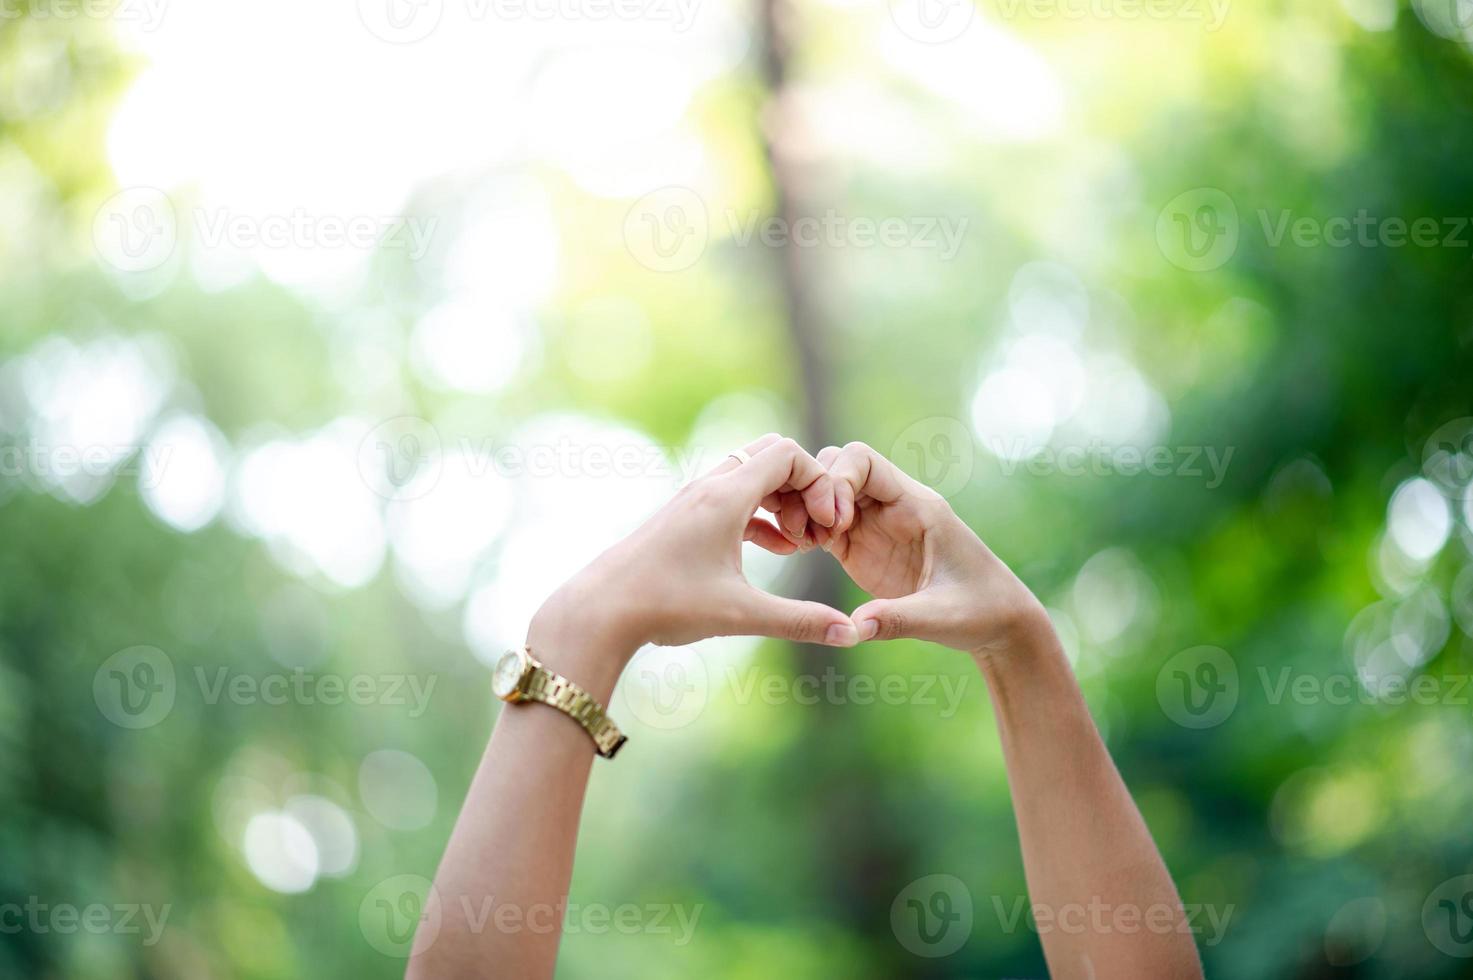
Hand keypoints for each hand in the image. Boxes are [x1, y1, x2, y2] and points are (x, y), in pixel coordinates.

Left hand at [529, 434, 860, 681]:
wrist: (601, 610)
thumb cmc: (666, 606)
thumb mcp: (741, 614)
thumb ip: (800, 622)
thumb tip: (853, 635)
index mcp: (725, 496)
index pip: (789, 455)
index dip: (820, 484)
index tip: (827, 527)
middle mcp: (710, 487)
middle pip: (772, 455)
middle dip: (805, 487)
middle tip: (816, 530)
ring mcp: (695, 500)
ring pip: (753, 475)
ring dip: (783, 500)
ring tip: (799, 544)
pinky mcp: (686, 517)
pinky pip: (736, 496)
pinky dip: (762, 513)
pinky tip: (775, 549)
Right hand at [808, 441, 1049, 659]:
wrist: (997, 622)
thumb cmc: (981, 611)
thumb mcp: (942, 617)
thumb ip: (898, 619)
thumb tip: (854, 628)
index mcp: (917, 506)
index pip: (864, 460)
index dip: (838, 482)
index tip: (835, 523)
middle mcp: (893, 506)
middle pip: (837, 466)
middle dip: (813, 492)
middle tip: (809, 536)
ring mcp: (876, 525)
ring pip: (826, 490)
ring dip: (805, 509)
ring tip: (800, 543)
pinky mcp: (862, 547)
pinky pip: (825, 521)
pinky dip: (807, 528)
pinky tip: (800, 551)